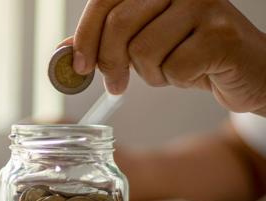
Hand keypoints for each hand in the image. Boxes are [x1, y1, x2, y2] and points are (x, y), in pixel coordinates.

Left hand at [63, 0, 265, 115]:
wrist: (244, 70)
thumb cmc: (190, 53)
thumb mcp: (142, 43)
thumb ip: (104, 41)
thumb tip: (62, 51)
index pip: (104, 0)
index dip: (85, 35)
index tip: (78, 66)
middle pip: (119, 25)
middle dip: (110, 63)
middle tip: (115, 85)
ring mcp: (203, 5)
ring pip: (144, 50)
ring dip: (150, 73)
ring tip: (170, 69)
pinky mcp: (221, 34)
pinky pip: (174, 68)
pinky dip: (176, 80)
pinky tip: (193, 73)